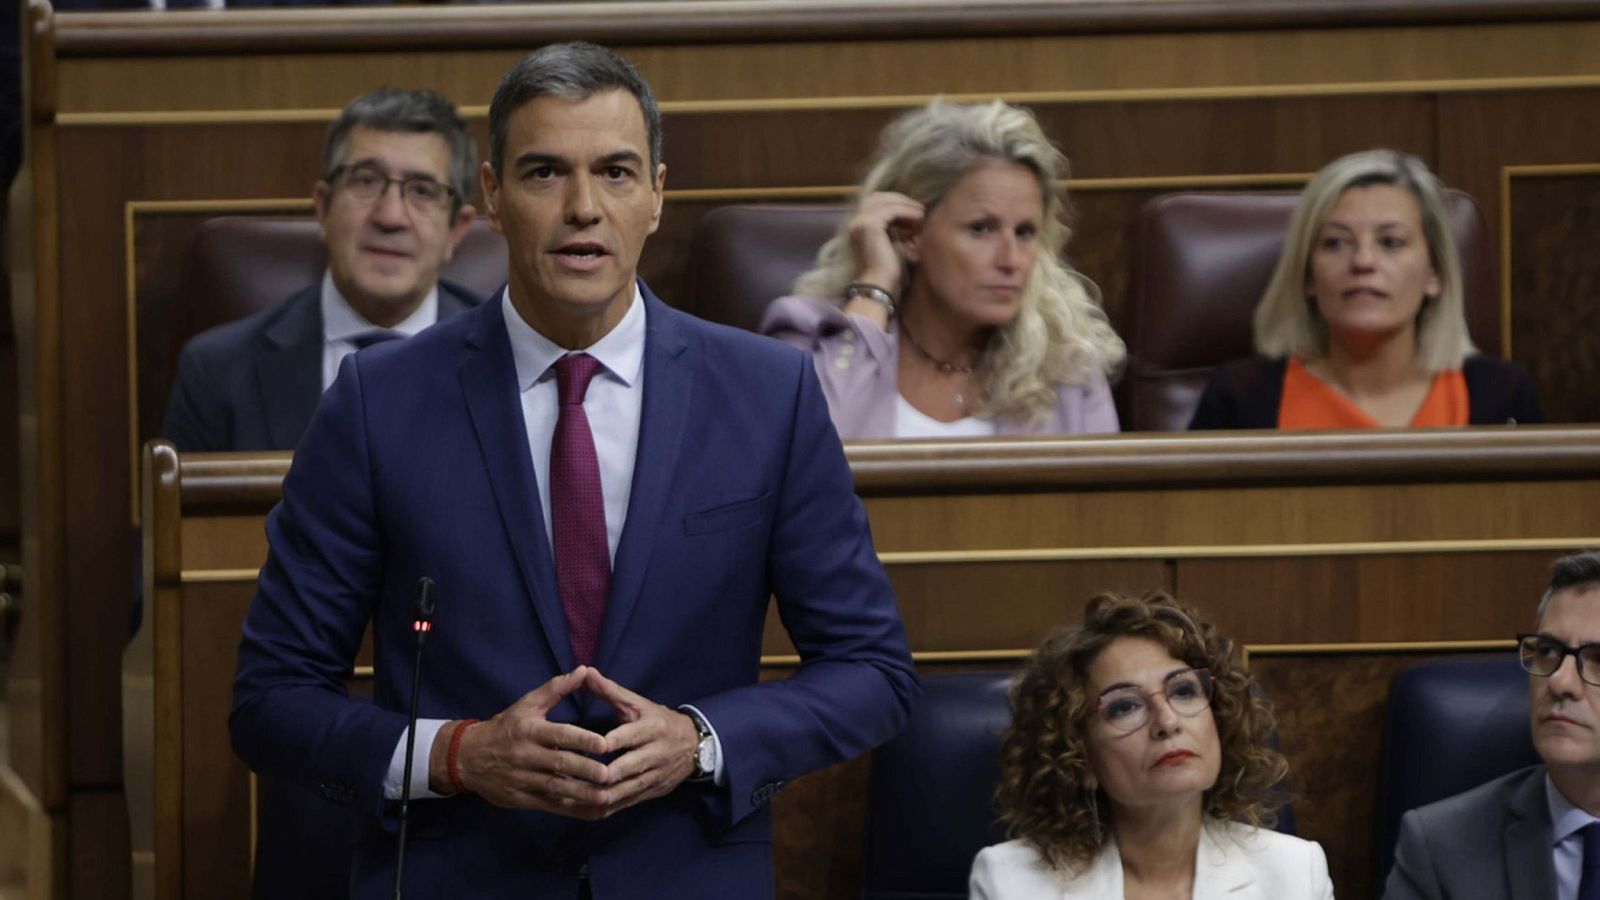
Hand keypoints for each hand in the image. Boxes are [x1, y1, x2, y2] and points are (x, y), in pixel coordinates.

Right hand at [436, 667, 611, 818]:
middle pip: (559, 763)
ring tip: (605, 797)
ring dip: (581, 794)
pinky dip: (569, 809)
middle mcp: (526, 755)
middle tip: (609, 775)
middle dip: (584, 770)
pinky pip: (548, 805)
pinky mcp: (520, 799)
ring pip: (555, 788)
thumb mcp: (526, 705)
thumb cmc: (504, 727)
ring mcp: (522, 779)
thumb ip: (556, 689)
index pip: (559, 735)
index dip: (581, 740)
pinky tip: (590, 810)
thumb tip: (584, 670)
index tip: (604, 744)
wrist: (466, 757)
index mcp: (530, 730)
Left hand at [583, 668, 699, 814]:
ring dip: (603, 795)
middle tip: (575, 779)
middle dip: (605, 775)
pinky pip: (630, 802)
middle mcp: (656, 753)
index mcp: (652, 728)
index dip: (607, 743)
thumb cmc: (658, 720)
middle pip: (629, 767)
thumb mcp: (639, 704)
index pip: (628, 736)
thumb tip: (586, 672)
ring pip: (629, 789)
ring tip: (577, 797)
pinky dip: (609, 807)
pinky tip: (588, 808)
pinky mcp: (654, 791)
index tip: (584, 747)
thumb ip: (611, 691)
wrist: (695, 744)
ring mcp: (656, 775)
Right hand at [846, 191, 923, 302]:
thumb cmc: (887, 271)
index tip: (914, 210)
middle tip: (919, 208)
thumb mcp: (891, 242)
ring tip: (922, 213)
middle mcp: (854, 221)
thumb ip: (894, 227)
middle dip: (900, 199)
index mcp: (856, 226)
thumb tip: (911, 214)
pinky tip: (919, 218)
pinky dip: (907, 212)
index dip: (894, 202)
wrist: (880, 286)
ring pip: (885, 201)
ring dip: (906, 205)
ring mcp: (859, 222)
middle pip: (878, 197)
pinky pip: (891, 210)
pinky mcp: (869, 225)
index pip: (874, 202)